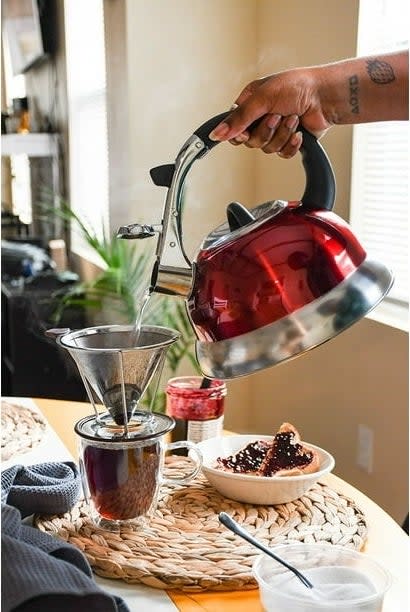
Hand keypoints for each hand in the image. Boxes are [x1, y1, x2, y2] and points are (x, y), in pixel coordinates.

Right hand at [210, 68, 332, 156]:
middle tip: (277, 116)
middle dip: (266, 130)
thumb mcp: (262, 98)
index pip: (234, 127)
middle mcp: (261, 117)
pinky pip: (282, 153)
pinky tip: (299, 132)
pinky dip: (291, 143)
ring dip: (282, 134)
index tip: (246, 131)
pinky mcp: (289, 141)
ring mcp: (275, 130)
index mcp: (250, 103)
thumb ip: (238, 118)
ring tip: (293, 118)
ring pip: (267, 148)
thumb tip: (217, 133)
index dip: (239, 133)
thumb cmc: (298, 86)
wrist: (326, 97)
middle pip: (250, 141)